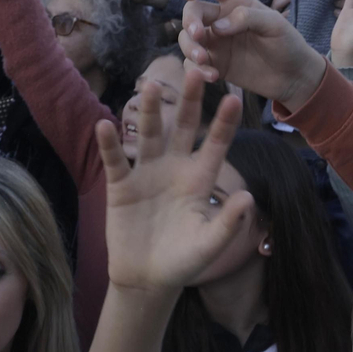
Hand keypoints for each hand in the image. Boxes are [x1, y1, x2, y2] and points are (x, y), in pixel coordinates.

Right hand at [95, 72, 255, 291]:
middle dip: (190, 102)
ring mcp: (147, 174)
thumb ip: (228, 223)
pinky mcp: (121, 186)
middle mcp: (175, 168)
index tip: (236, 98)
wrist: (148, 279)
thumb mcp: (209, 244)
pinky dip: (109, 144)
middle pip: (184, 128)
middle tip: (195, 72)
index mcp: (200, 178)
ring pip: (149, 136)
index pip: (216, 144)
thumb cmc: (184, 261)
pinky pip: (115, 161)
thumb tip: (248, 198)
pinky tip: (104, 125)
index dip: (225, 123)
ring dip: (149, 112)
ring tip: (150, 87)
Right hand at [180, 0, 329, 108]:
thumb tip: (216, 27)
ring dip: (189, 47)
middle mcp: (221, 19)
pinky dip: (197, 69)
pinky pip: (195, 64)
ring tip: (203, 60)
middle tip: (198, 35)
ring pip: (187, 38)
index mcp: (235, 2)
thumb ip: (247, 18)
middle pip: (193, 11)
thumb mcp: (274, 25)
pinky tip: (212, 76)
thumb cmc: (288, 44)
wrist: (294, 77)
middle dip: (190, 21)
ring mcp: (216, 43)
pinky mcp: (215, 64)